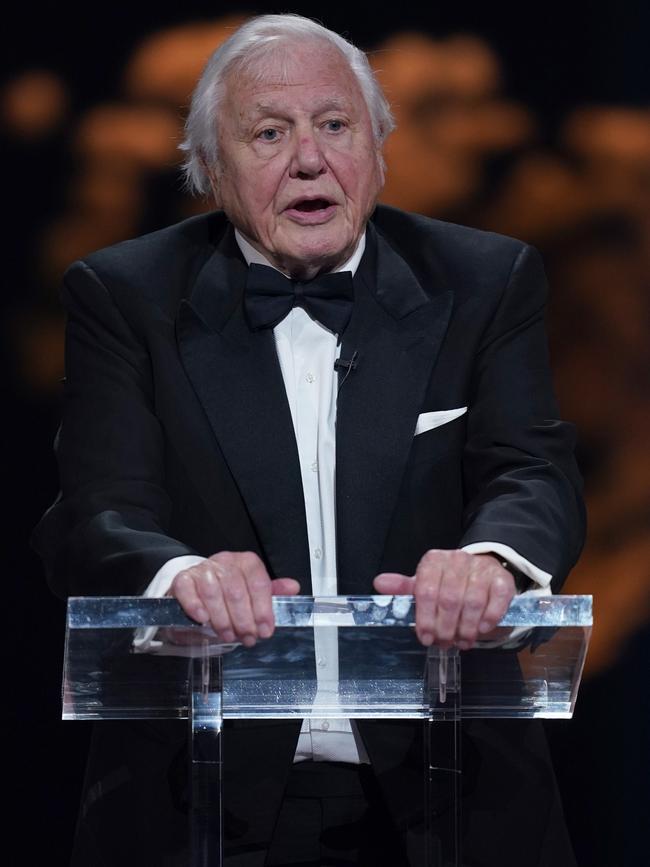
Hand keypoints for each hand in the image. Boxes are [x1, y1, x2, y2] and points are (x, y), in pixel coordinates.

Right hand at [169, 551, 299, 646]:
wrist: (198, 590)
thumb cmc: (228, 594)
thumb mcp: (252, 593)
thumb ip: (272, 592)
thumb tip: (293, 588)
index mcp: (245, 562)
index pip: (257, 581)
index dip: (263, 608)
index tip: (265, 629)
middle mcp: (224, 562)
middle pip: (236, 589)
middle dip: (243, 619)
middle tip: (247, 637)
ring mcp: (202, 569)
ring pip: (213, 591)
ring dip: (222, 618)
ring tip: (228, 635)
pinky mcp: (183, 579)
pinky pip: (187, 589)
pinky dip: (196, 606)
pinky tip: (203, 620)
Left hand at [373, 550, 514, 648]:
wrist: (480, 573)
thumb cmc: (448, 584)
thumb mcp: (424, 585)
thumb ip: (403, 588)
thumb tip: (379, 583)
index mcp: (434, 561)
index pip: (426, 590)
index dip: (424, 619)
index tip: (425, 638)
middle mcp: (458, 560)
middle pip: (450, 599)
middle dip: (445, 628)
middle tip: (444, 643)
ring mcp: (481, 568)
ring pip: (473, 602)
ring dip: (467, 628)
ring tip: (462, 641)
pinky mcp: (502, 578)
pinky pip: (497, 600)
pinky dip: (489, 619)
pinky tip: (482, 630)